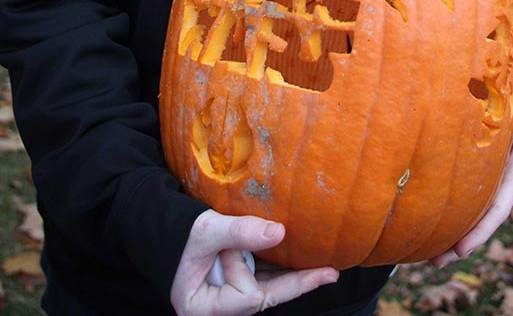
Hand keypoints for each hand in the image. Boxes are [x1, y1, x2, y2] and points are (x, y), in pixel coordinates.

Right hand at [170, 209, 338, 314]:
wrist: (159, 228)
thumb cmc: (176, 233)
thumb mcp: (206, 231)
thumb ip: (240, 232)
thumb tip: (281, 233)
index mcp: (204, 309)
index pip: (246, 298)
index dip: (245, 270)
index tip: (227, 251)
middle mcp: (218, 309)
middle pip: (265, 298)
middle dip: (296, 284)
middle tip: (330, 273)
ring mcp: (227, 298)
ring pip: (268, 289)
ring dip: (292, 277)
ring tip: (325, 270)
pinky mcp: (233, 284)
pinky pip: (262, 279)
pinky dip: (279, 269)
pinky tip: (301, 262)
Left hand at [431, 78, 512, 267]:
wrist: (510, 84)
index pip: (498, 205)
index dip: (481, 229)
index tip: (462, 249)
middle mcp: (501, 178)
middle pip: (482, 217)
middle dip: (462, 241)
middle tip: (435, 262)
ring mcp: (487, 176)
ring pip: (469, 209)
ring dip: (450, 232)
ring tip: (425, 256)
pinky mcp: (473, 168)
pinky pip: (460, 192)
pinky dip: (445, 208)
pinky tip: (424, 219)